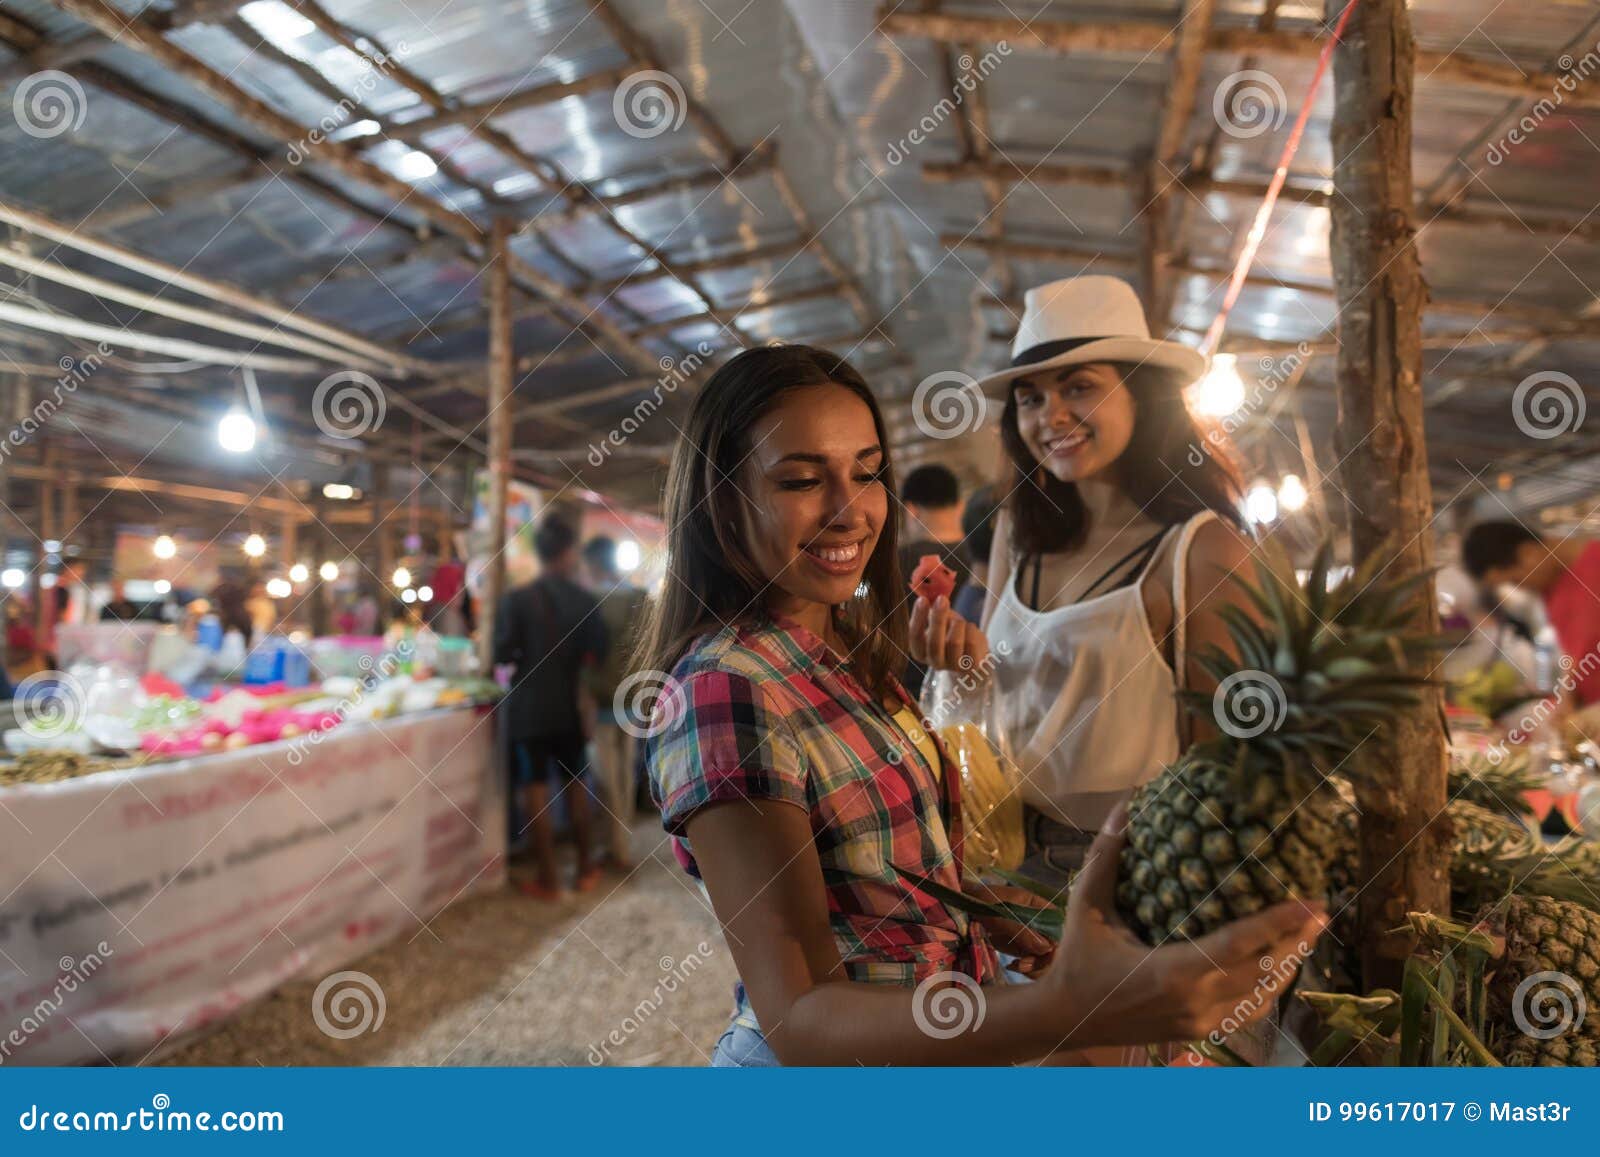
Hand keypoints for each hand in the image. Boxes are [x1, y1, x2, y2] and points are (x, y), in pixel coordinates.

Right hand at [909, 595, 988, 671]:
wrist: (973, 655)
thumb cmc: (952, 634)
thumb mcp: (940, 623)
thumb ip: (934, 611)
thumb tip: (931, 593)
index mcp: (921, 652)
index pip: (915, 636)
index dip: (918, 618)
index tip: (922, 600)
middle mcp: (935, 663)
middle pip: (934, 644)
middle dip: (937, 619)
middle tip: (942, 599)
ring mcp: (954, 666)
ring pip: (954, 642)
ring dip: (957, 623)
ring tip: (959, 621)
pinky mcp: (972, 666)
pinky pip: (971, 642)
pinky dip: (971, 629)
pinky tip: (970, 630)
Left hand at [965, 881, 1056, 976]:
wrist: (958, 908)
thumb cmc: (977, 902)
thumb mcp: (997, 914)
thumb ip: (1020, 929)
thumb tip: (1047, 948)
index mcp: (1037, 905)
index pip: (1058, 925)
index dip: (1055, 941)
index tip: (1042, 952)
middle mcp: (1037, 921)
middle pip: (1055, 945)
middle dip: (1043, 958)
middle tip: (1023, 965)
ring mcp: (1029, 935)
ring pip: (1045, 956)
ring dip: (1035, 966)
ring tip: (1016, 966)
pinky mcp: (1020, 947)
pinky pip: (1032, 961)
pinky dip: (1026, 967)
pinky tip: (1012, 966)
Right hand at [1036, 803, 1326, 1048]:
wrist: (1065, 1019)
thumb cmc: (1077, 960)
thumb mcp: (1086, 905)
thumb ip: (1107, 856)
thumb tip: (1126, 807)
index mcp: (1174, 971)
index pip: (1241, 945)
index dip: (1280, 922)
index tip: (1312, 901)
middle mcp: (1197, 1001)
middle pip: (1265, 972)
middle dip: (1298, 940)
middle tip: (1322, 909)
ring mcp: (1202, 1022)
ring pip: (1264, 996)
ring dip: (1290, 963)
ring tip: (1308, 933)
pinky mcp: (1201, 1032)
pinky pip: (1249, 1011)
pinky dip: (1270, 988)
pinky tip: (1278, 966)